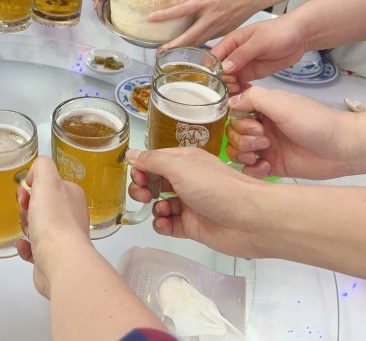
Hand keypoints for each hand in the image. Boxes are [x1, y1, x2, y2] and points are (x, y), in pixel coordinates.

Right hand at [16, 156, 91, 298]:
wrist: (60, 259)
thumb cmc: (53, 218)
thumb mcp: (47, 179)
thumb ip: (42, 166)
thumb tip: (35, 177)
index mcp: (72, 196)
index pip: (50, 186)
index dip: (33, 188)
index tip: (25, 193)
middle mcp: (71, 217)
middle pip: (41, 207)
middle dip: (27, 209)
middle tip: (25, 212)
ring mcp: (63, 239)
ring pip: (36, 227)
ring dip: (25, 227)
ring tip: (27, 232)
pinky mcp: (53, 258)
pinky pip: (34, 249)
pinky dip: (25, 247)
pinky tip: (23, 245)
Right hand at [127, 147, 264, 257]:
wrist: (250, 220)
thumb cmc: (218, 188)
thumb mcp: (180, 167)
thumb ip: (153, 161)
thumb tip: (131, 154)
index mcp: (185, 161)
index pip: (154, 161)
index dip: (142, 168)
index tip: (138, 177)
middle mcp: (187, 180)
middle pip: (154, 183)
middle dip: (143, 188)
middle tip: (144, 194)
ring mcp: (190, 204)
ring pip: (159, 205)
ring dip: (154, 208)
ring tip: (163, 211)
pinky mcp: (193, 226)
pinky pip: (169, 225)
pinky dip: (163, 225)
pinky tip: (166, 224)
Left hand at [147, 0, 259, 48]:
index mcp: (206, 1)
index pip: (180, 10)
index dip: (164, 15)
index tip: (150, 18)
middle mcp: (212, 16)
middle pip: (189, 36)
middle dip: (173, 45)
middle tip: (159, 51)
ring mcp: (220, 26)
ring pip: (199, 41)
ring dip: (185, 48)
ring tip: (170, 52)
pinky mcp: (227, 31)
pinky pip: (210, 39)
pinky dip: (199, 44)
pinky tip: (191, 46)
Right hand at [212, 16, 306, 85]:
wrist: (300, 37)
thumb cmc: (279, 32)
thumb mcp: (259, 41)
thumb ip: (241, 54)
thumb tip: (224, 68)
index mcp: (230, 42)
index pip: (214, 57)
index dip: (212, 69)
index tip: (217, 80)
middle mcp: (233, 55)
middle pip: (219, 71)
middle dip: (221, 80)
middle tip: (231, 86)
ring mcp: (242, 65)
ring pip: (228, 79)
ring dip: (229, 87)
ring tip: (237, 91)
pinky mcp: (250, 73)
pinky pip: (239, 83)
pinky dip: (238, 89)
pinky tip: (242, 93)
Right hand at [226, 87, 360, 178]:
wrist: (343, 149)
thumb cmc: (315, 122)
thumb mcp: (283, 104)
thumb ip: (255, 98)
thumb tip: (230, 101)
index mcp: (264, 110)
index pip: (235, 114)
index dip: (238, 122)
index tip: (254, 125)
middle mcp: (262, 127)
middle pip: (233, 134)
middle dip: (243, 139)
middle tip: (265, 141)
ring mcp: (266, 147)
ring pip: (237, 152)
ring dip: (243, 155)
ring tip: (260, 156)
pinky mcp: (272, 166)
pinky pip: (249, 170)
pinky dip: (251, 170)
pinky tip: (266, 168)